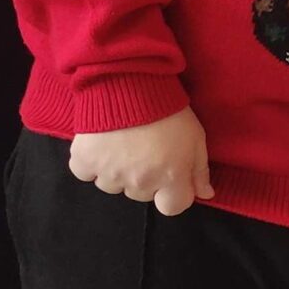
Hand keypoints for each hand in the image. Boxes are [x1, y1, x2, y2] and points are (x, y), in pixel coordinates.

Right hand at [69, 109, 212, 216]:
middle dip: (146, 178)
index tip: (170, 174)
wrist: (129, 81)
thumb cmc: (169, 109)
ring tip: (124, 143)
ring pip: (113, 185)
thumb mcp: (196, 136)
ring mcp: (110, 174)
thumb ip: (199, 169)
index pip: (172, 207)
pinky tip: (102, 144)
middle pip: (142, 195)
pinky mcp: (84, 161)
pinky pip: (86, 173)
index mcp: (170, 177)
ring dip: (118, 170)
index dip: (173, 193)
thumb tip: (205, 194)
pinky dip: (92, 163)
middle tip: (146, 149)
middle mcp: (139, 181)